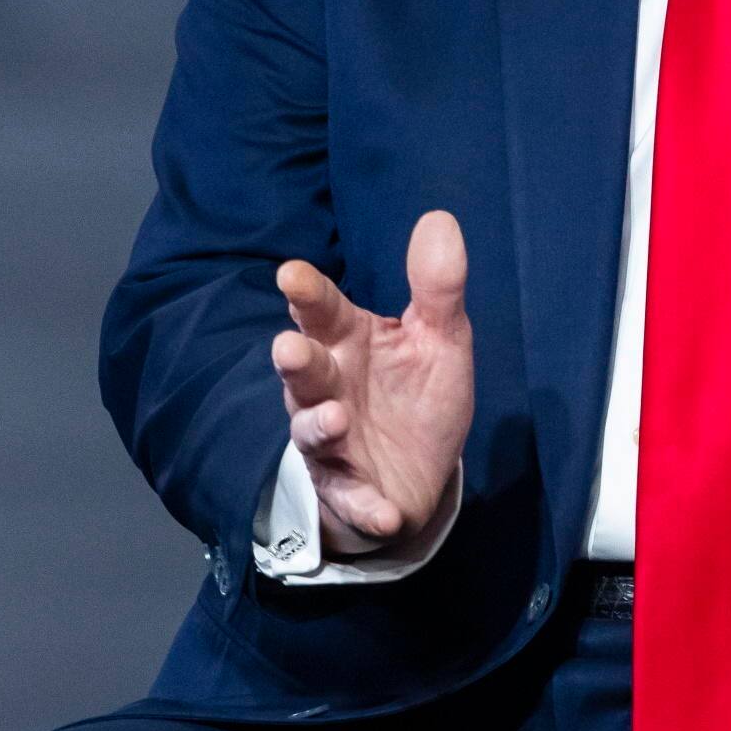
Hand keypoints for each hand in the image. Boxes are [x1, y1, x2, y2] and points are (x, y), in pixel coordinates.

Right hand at [270, 210, 475, 556]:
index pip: (322, 312)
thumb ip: (437, 286)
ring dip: (319, 428)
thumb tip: (439, 219)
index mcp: (348, 343)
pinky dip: (364, 506)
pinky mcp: (351, 492)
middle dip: (296, 363)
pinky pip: (353, 500)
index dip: (307, 294)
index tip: (291, 273)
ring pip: (313, 434)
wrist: (422, 473)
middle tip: (289, 348)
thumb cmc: (417, 393)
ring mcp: (333, 444)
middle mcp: (329, 390)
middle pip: (304, 373)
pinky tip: (383, 511)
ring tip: (333, 419)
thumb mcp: (440, 338)